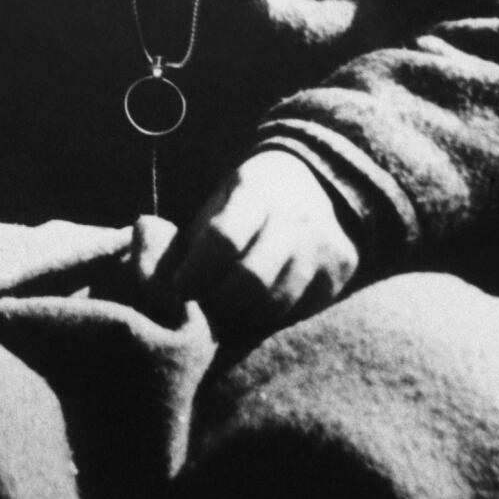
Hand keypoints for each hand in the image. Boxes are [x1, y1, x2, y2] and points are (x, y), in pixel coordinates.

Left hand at [156, 151, 359, 334]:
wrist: (321, 181)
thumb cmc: (253, 195)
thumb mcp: (222, 197)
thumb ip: (197, 235)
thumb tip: (159, 278)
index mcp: (255, 191)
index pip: (223, 239)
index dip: (196, 272)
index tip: (179, 286)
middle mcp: (294, 217)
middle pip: (251, 279)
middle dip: (218, 301)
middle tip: (201, 306)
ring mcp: (321, 245)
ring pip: (276, 303)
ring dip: (243, 315)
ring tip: (225, 310)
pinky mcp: (339, 270)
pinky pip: (300, 310)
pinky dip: (272, 316)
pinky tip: (257, 307)